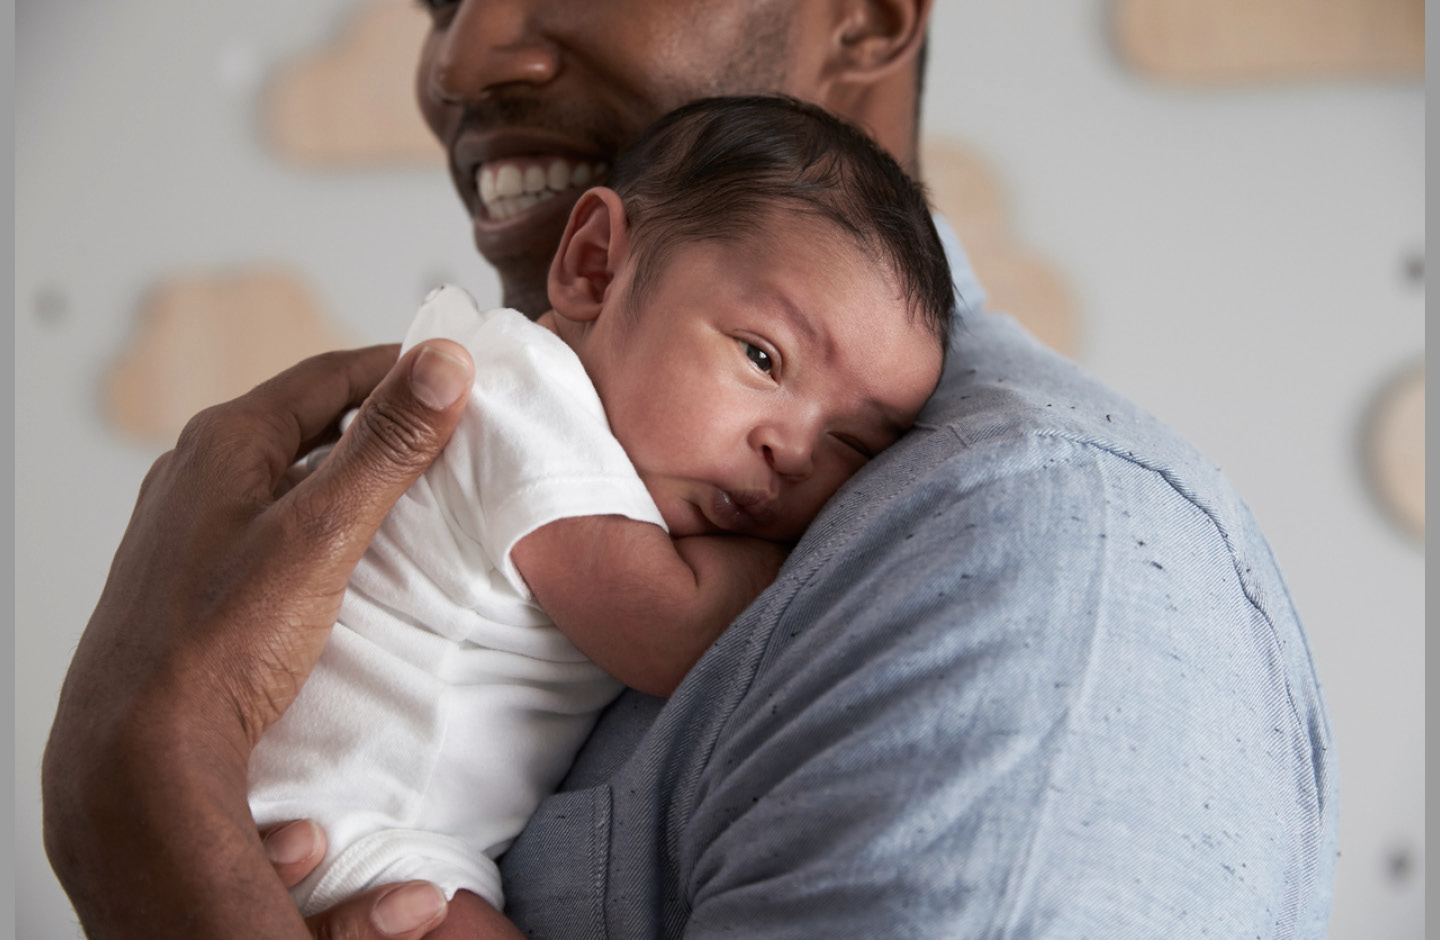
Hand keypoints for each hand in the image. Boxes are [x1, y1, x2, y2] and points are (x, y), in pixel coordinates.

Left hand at [43, 341, 474, 938]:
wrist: (140, 754)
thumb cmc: (222, 643)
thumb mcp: (321, 532)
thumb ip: (386, 446)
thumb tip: (444, 362)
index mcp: (225, 441)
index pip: (331, 373)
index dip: (403, 368)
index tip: (464, 378)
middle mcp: (197, 470)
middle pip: (308, 417)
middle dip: (382, 417)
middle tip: (453, 432)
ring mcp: (190, 524)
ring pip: (289, 470)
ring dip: (353, 469)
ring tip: (417, 489)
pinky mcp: (195, 574)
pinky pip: (272, 520)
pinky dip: (323, 516)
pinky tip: (352, 551)